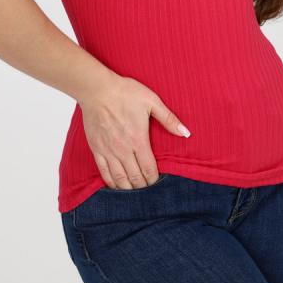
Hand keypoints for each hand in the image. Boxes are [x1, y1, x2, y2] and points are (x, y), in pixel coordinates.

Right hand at [78, 73, 190, 188]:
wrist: (98, 90)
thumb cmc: (125, 93)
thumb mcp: (152, 101)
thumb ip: (169, 119)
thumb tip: (186, 132)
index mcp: (138, 140)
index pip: (148, 169)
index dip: (154, 180)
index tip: (158, 183)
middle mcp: (123, 149)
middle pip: (135, 177)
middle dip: (143, 187)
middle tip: (149, 191)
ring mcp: (108, 151)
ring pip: (119, 178)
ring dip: (128, 189)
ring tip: (135, 193)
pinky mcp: (96, 149)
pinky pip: (104, 172)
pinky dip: (111, 182)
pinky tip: (116, 186)